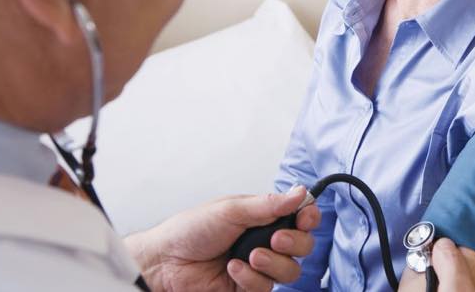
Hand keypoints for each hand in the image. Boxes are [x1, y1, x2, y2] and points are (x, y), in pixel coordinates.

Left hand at [125, 186, 321, 291]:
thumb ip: (268, 205)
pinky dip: (250, 279)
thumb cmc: (191, 229)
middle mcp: (265, 241)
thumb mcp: (231, 210)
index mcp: (263, 217)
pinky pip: (265, 288)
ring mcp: (258, 266)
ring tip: (250, 256)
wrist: (165, 262)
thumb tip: (300, 193)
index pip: (300, 217)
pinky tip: (233, 269)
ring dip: (273, 263)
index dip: (309, 218)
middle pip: (303, 245)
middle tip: (276, 239)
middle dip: (294, 242)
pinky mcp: (247, 287)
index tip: (305, 218)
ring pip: (290, 270)